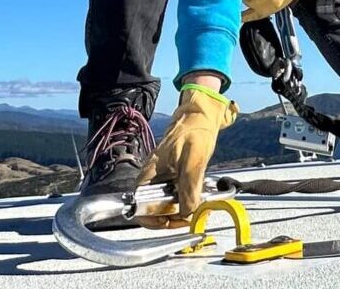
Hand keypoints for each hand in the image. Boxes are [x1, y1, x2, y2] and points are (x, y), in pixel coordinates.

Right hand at [136, 86, 237, 228]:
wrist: (200, 118)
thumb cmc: (193, 133)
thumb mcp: (193, 161)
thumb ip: (189, 188)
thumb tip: (188, 213)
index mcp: (148, 175)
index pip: (139, 206)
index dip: (153, 218)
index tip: (172, 221)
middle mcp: (152, 180)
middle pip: (153, 210)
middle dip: (170, 217)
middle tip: (190, 216)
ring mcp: (162, 179)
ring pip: (165, 205)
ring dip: (180, 210)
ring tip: (196, 208)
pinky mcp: (172, 178)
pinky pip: (175, 197)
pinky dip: (185, 201)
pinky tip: (197, 198)